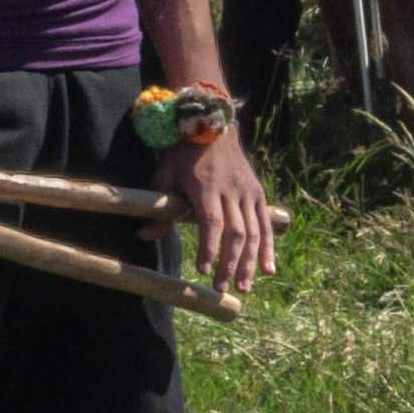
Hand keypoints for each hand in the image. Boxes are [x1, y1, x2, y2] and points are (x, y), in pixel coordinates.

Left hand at [162, 112, 277, 295]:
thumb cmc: (182, 153)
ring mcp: (247, 192)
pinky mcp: (257, 193)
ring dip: (249, 261)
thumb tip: (144, 236)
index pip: (211, 222)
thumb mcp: (165, 176)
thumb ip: (160, 209)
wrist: (210, 125)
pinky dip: (269, 247)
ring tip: (244, 286)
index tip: (202, 269)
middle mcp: (231, 191)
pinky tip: (268, 269)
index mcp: (206, 187)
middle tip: (221, 287)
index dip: (209, 247)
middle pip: (235, 233)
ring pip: (254, 232)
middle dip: (229, 263)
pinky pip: (265, 224)